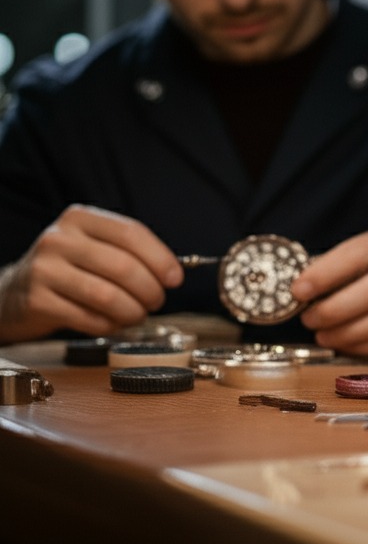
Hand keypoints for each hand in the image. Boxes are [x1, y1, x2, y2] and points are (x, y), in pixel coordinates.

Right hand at [0, 204, 183, 342]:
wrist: (14, 292)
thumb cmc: (68, 269)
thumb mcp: (93, 246)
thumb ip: (129, 251)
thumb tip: (172, 273)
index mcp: (80, 218)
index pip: (131, 233)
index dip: (160, 258)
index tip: (175, 279)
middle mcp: (59, 239)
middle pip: (123, 266)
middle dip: (150, 290)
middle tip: (156, 301)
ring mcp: (44, 270)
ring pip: (107, 295)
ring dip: (132, 311)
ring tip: (137, 315)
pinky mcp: (37, 301)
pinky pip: (88, 318)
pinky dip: (110, 325)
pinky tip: (113, 323)